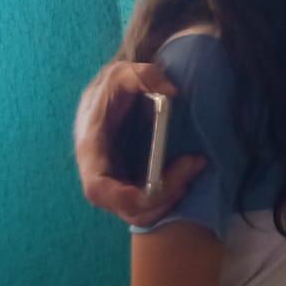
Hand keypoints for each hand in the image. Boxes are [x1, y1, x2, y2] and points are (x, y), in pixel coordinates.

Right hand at [76, 61, 204, 224]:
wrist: (108, 95)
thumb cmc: (112, 87)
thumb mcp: (123, 73)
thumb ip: (145, 75)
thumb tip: (172, 91)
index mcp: (92, 151)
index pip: (97, 189)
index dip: (122, 198)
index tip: (155, 189)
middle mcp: (102, 174)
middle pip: (125, 208)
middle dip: (161, 198)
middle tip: (191, 166)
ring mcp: (116, 182)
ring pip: (140, 212)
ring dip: (169, 199)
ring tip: (193, 167)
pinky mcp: (131, 183)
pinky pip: (149, 204)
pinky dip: (170, 195)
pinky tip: (187, 171)